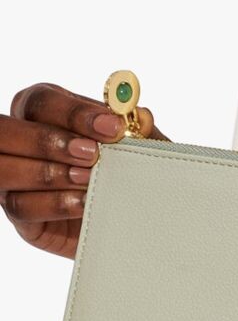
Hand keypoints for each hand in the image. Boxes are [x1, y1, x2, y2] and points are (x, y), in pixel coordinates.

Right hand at [1, 82, 167, 258]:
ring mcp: (13, 180)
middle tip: (91, 154)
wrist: (130, 219)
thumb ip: (137, 131)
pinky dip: (55, 204)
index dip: (73, 113)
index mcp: (43, 114)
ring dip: (49, 173)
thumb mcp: (137, 150)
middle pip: (7, 131)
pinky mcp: (21, 215)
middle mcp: (18, 143)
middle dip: (49, 141)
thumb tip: (141, 115)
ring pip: (7, 170)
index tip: (112, 126)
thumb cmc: (125, 173)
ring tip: (88, 179)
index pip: (41, 101)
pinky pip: (22, 207)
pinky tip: (84, 204)